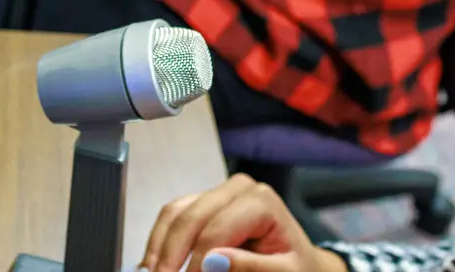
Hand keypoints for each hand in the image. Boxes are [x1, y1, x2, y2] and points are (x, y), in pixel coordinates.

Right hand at [141, 174, 348, 271]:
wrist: (299, 261)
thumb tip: (213, 262)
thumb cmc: (296, 266)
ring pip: (175, 213)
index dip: (196, 262)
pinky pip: (173, 216)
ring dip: (159, 247)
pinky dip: (161, 241)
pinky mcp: (204, 203)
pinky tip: (155, 264)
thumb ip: (252, 267)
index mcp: (261, 201)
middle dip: (171, 254)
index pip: (216, 230)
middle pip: (190, 218)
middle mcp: (238, 189)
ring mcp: (218, 193)